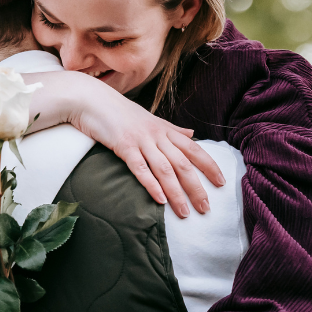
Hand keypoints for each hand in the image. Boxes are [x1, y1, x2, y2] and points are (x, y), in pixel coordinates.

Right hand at [24, 71, 225, 217]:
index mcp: (165, 129)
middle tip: (206, 208)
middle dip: (197, 187)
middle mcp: (157, 135)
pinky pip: (140, 168)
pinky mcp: (123, 146)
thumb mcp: (150, 119)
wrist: (90, 98)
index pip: (194, 149)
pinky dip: (152, 184)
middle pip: (183, 163)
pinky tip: (160, 200)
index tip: (222, 182)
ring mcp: (140, 140)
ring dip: (177, 193)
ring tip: (185, 212)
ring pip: (165, 169)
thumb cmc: (119, 111)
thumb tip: (192, 134)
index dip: (209, 165)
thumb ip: (172, 130)